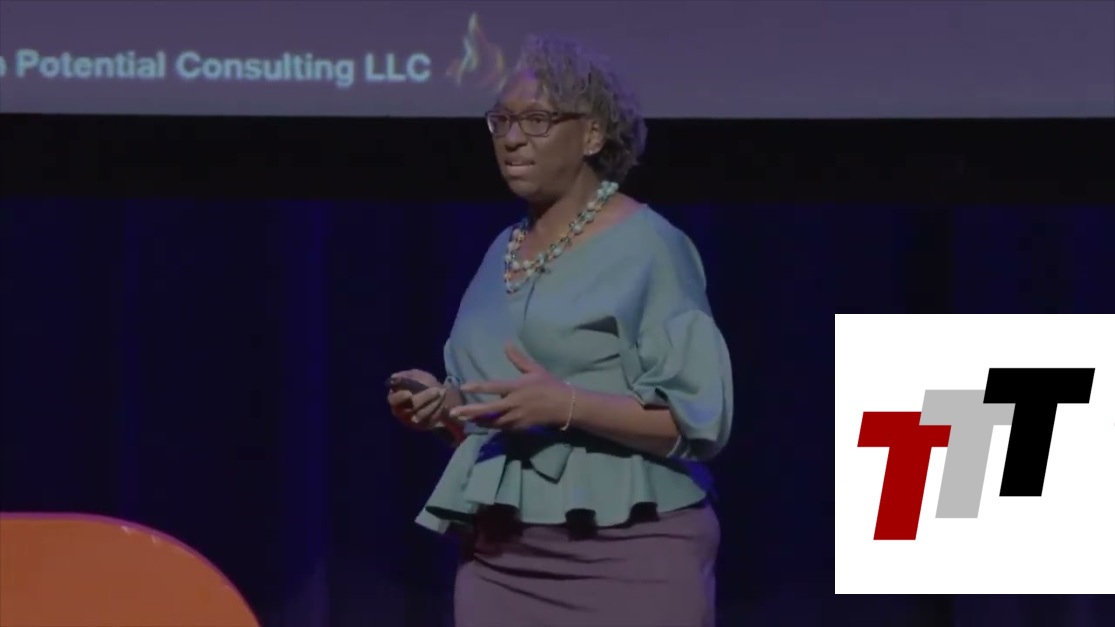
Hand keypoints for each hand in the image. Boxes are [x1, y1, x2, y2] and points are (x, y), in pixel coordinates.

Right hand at [386, 369, 444, 429]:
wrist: (437, 394)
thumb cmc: (423, 383)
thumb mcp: (416, 375)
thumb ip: (407, 375)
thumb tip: (395, 377)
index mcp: (395, 398)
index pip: (393, 400)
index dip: (400, 397)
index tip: (409, 393)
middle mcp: (401, 412)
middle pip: (409, 408)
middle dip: (424, 398)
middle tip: (437, 390)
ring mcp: (411, 420)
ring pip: (421, 415)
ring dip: (433, 403)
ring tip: (442, 393)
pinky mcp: (422, 426)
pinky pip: (430, 420)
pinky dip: (438, 410)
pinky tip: (443, 402)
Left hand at [450, 343, 571, 430]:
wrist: (566, 406)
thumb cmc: (550, 385)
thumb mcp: (535, 369)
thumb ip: (518, 359)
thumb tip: (506, 344)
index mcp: (517, 387)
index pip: (493, 387)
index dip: (478, 387)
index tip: (464, 387)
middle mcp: (514, 403)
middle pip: (489, 409)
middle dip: (471, 411)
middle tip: (454, 413)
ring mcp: (517, 417)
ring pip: (493, 421)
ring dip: (478, 420)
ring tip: (463, 419)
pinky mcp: (520, 427)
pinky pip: (502, 428)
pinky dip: (490, 427)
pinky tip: (480, 425)